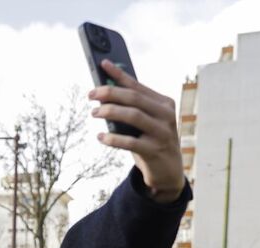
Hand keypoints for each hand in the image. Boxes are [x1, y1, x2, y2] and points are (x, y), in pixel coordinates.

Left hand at [88, 59, 184, 202]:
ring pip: (133, 115)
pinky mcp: (154, 151)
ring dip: (110, 112)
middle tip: (91, 94)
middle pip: (134, 98)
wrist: (168, 171)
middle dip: (110, 93)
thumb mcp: (145, 122)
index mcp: (163, 103)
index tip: (103, 64)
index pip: (137, 85)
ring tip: (94, 113)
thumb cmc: (151, 141)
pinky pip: (130, 142)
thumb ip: (131, 108)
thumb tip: (104, 93)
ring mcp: (162, 133)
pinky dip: (113, 138)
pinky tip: (101, 137)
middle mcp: (166, 115)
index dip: (119, 74)